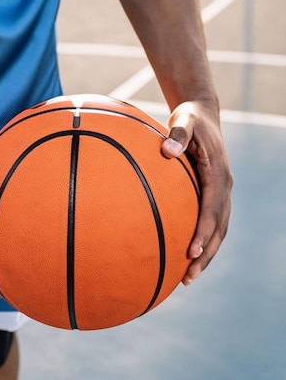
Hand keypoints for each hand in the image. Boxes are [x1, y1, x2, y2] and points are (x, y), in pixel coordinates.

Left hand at [161, 101, 232, 284]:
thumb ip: (177, 133)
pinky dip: (204, 241)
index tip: (192, 252)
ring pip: (219, 229)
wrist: (202, 114)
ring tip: (188, 277)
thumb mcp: (184, 120)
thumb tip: (168, 150)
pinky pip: (212, 222)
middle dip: (207, 254)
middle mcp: (224, 186)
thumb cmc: (190, 118)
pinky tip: (186, 256)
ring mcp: (222, 191)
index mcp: (218, 173)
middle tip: (189, 277)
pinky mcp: (214, 193)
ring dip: (207, 254)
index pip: (213, 208)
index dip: (204, 231)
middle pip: (219, 227)